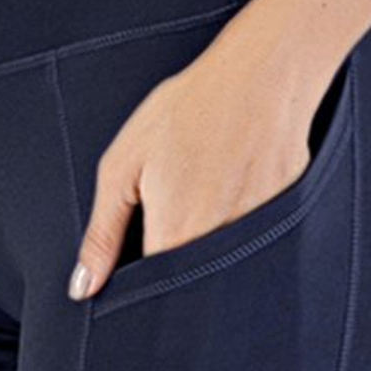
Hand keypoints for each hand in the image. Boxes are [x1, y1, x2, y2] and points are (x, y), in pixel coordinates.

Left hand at [67, 5, 330, 300]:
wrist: (260, 75)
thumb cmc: (185, 113)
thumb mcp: (123, 167)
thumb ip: (103, 235)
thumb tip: (83, 288)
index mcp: (175, 239)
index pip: (151, 295)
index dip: (137, 287)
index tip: (133, 263)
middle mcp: (221, 250)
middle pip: (190, 288)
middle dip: (173, 272)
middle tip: (174, 208)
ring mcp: (261, 237)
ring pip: (223, 269)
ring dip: (208, 249)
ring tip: (204, 190)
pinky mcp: (287, 222)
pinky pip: (256, 246)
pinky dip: (239, 228)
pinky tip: (233, 185)